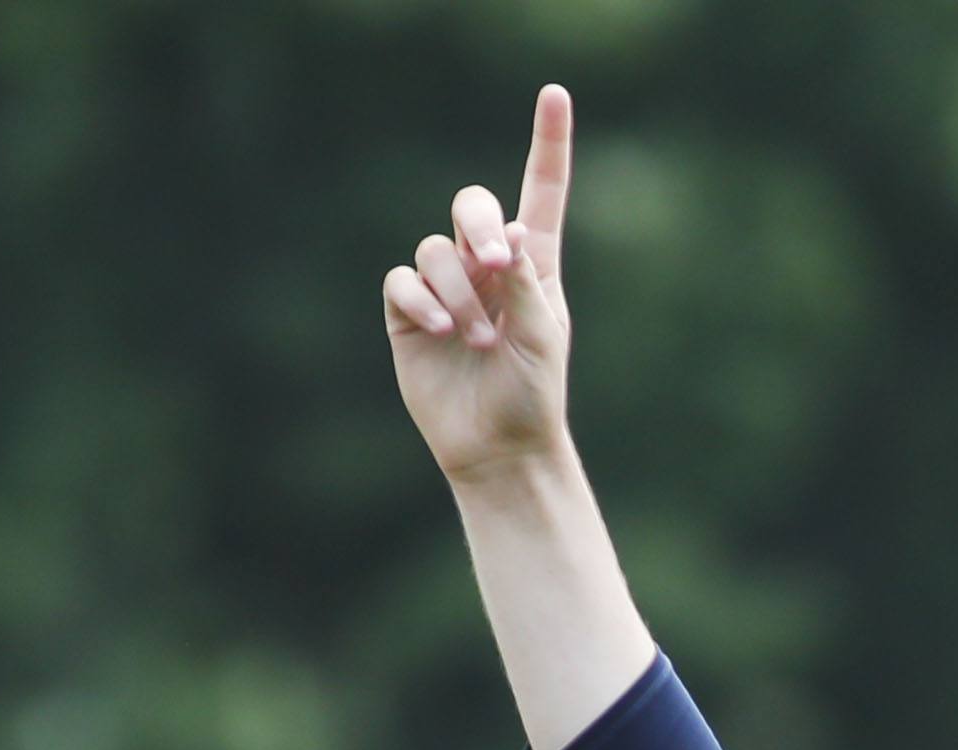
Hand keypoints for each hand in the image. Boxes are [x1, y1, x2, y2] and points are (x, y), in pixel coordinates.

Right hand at [386, 85, 577, 489]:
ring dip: (458, 292)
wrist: (498, 447)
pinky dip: (422, 301)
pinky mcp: (408, 313)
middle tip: (498, 260)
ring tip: (475, 339)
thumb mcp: (541, 337)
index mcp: (533, 265)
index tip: (555, 94)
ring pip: (436, 251)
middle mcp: (486, 266)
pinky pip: (403, 282)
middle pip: (471, 205)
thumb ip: (526, 283)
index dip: (547, 143)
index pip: (540, 193)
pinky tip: (440, 331)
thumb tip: (510, 235)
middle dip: (479, 222)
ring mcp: (444, 287)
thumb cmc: (532, 395)